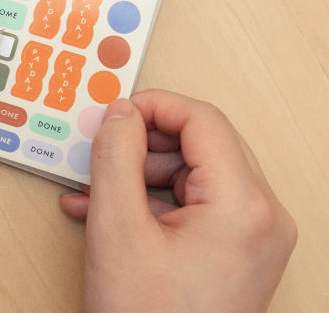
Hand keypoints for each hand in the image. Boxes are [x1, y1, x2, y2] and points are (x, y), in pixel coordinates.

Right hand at [60, 90, 296, 312]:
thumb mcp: (117, 230)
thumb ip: (115, 157)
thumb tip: (120, 112)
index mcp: (243, 206)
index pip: (202, 119)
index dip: (153, 105)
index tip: (113, 114)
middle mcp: (262, 216)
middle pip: (201, 142)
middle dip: (143, 141)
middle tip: (100, 150)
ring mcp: (254, 236)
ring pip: (195, 170)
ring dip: (141, 172)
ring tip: (94, 190)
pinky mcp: (239, 251)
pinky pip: (195, 202)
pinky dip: (152, 199)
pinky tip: (106, 211)